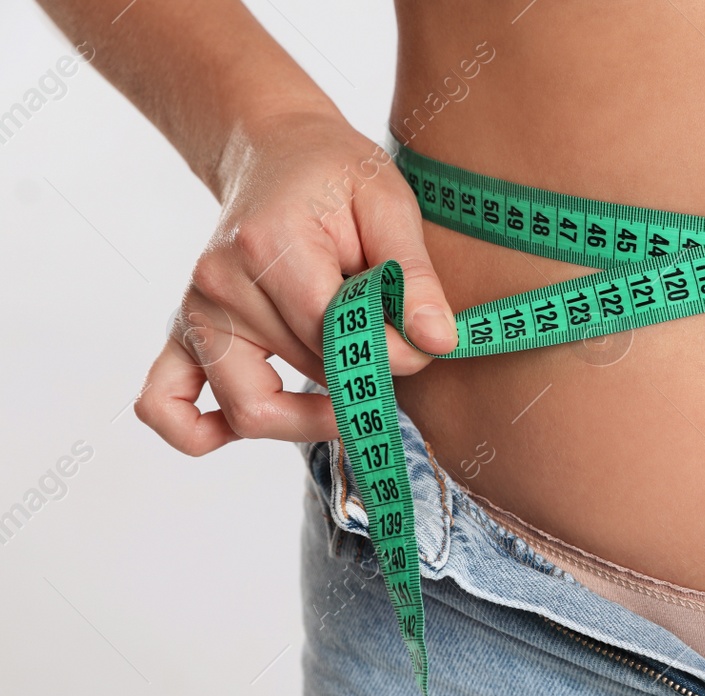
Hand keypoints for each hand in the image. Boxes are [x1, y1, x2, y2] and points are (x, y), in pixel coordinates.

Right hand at [135, 110, 456, 454]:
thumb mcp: (390, 204)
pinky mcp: (182, 334)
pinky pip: (166, 406)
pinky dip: (204, 433)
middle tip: (390, 352)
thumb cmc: (339, 177)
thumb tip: (438, 341)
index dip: (387, 357)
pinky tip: (264, 424)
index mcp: (268, 246)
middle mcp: (218, 285)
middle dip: (359, 379)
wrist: (278, 152)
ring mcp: (193, 313)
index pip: (331, 338)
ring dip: (310, 410)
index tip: (423, 345)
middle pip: (300, 376)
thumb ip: (415, 277)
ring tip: (347, 379)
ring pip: (251, 411)